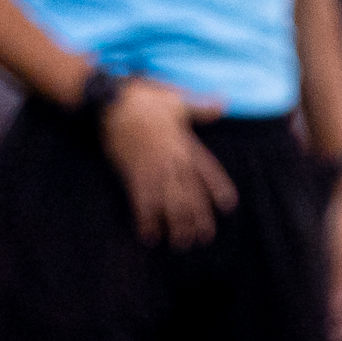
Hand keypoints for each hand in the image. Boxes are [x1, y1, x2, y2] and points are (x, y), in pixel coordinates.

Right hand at [102, 78, 234, 247]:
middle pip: (190, 192)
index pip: (207, 170)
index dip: (218, 188)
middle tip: (204, 237)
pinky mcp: (131, 172)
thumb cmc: (144, 97)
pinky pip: (141, 199)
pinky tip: (149, 236)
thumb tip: (224, 103)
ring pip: (169, 201)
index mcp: (184, 143)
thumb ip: (201, 108)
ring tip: (181, 243)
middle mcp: (171, 158)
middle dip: (197, 215)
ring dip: (175, 223)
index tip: (229, 205)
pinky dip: (145, 219)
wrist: (112, 100)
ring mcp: (152, 167)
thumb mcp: (176, 100)